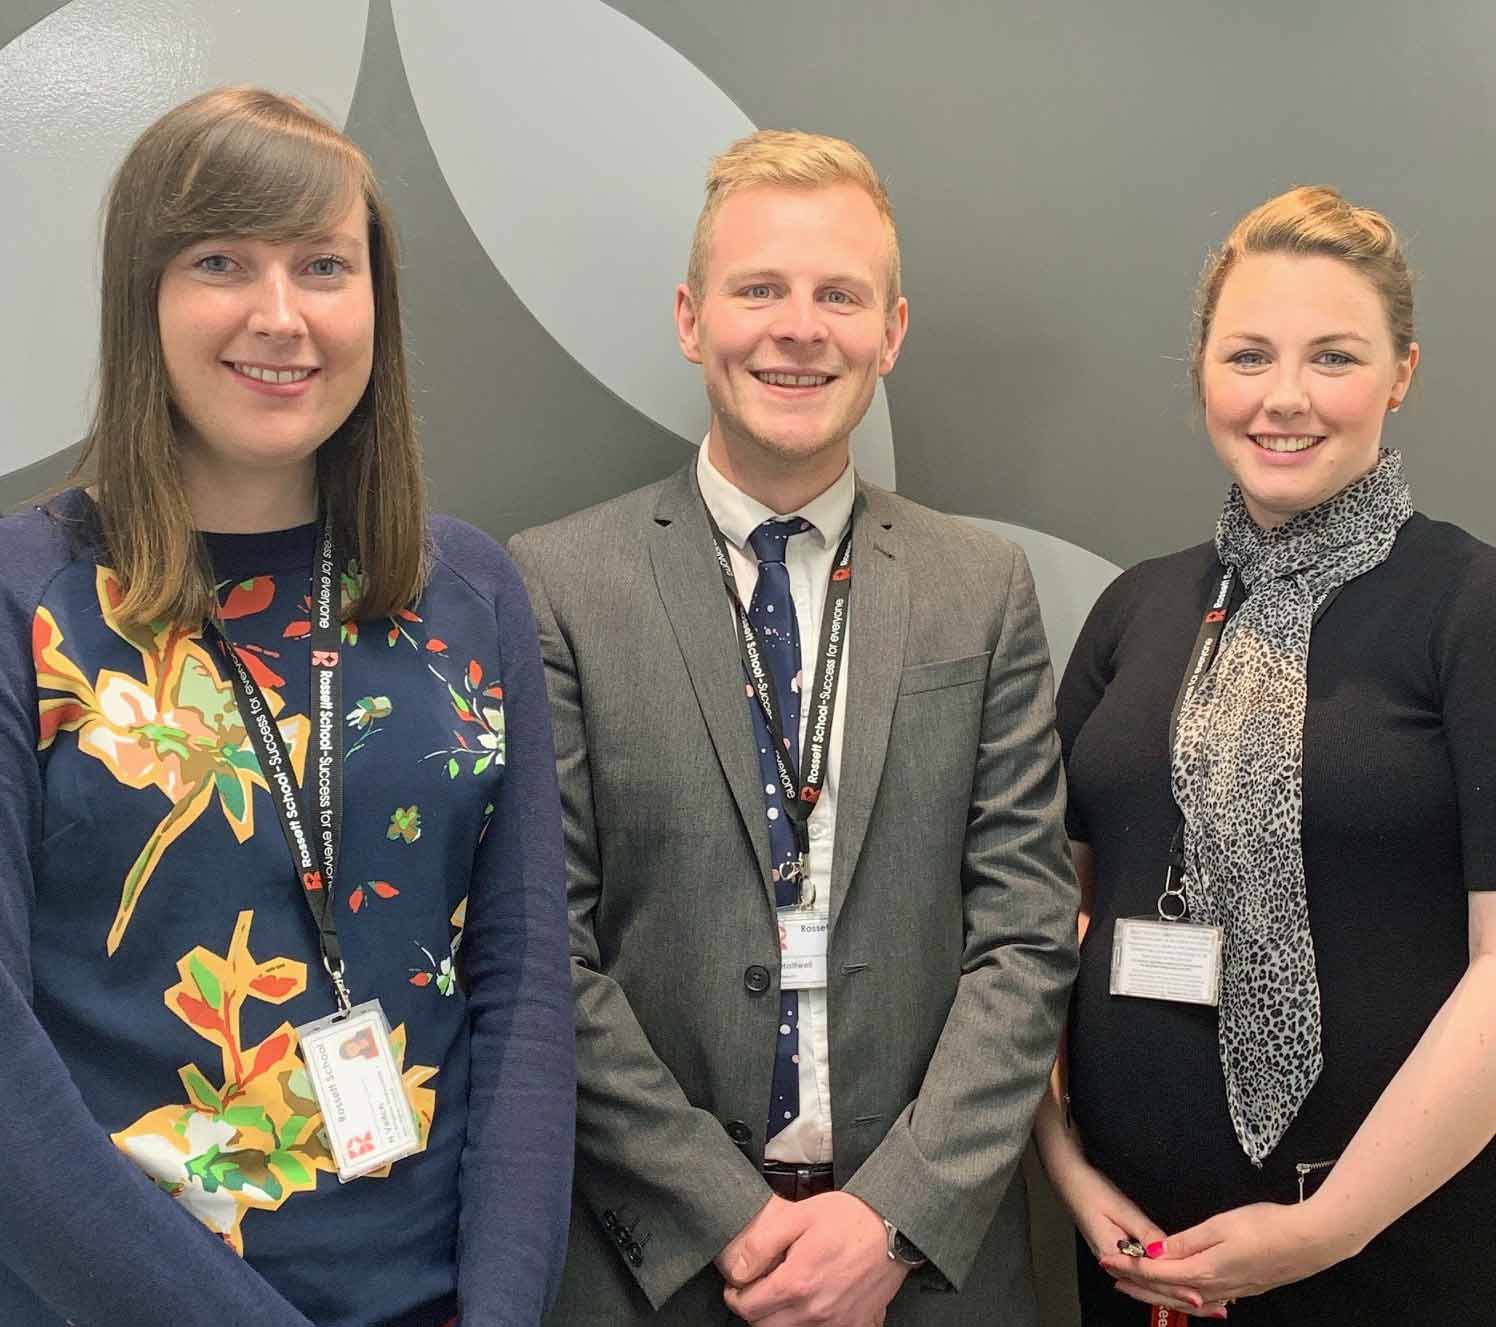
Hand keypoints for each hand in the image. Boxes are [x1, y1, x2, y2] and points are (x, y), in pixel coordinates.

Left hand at [721, 1192, 907, 1325]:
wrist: (894, 1227)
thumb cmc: (849, 1218)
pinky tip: (811, 1303)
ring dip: (778, 1318)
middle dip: (754, 1310)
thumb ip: (762, 1243)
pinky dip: (808, 1324)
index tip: (737, 1286)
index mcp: (796, 1283)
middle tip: (757, 1289)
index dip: (735, 1296)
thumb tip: (739, 1270)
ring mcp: (836, 1323)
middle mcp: (814, 1311)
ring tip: (783, 1293)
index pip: (748, 1308)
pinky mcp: (854, 1325)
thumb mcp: (799, 1215)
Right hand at [1050, 1155, 1225, 1316]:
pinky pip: (1145, 1275)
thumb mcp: (1121, 1209)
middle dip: (1180, 1297)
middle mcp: (1115, 1265)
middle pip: (1152, 1288)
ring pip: (1149, 1285)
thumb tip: (1166, 1251)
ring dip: (1174, 1294)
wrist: (1068, 1179)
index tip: (1199, 1296)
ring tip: (1202, 1303)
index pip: (1151, 1279)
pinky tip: (1177, 1284)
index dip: (1176, 1288)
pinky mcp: (1119, 1254)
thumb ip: (1145, 1232)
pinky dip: (1163, 1282)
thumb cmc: (1091, 1190)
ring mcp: (1116, 1261)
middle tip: (1211, 1307)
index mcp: (1114, 1257)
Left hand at [1099, 1201, 1348, 1305]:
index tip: (1105, 1259)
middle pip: (1168, 1290)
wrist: (1312, 1241)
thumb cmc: (1266, 1226)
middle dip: (1137, 1284)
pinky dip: (1184, 1294)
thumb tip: (1155, 1251)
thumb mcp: (1220, 1226)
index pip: (1157, 1271)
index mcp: (1205, 1270)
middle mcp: (1216, 1287)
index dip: (1129, 1266)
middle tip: (1112, 1276)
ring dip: (1158, 1291)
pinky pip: (1206, 1296)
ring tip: (1137, 1285)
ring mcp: (1232, 1290)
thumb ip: (1186, 1242)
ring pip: (1186, 1296)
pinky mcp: (1244, 1287)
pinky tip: (1183, 1292)